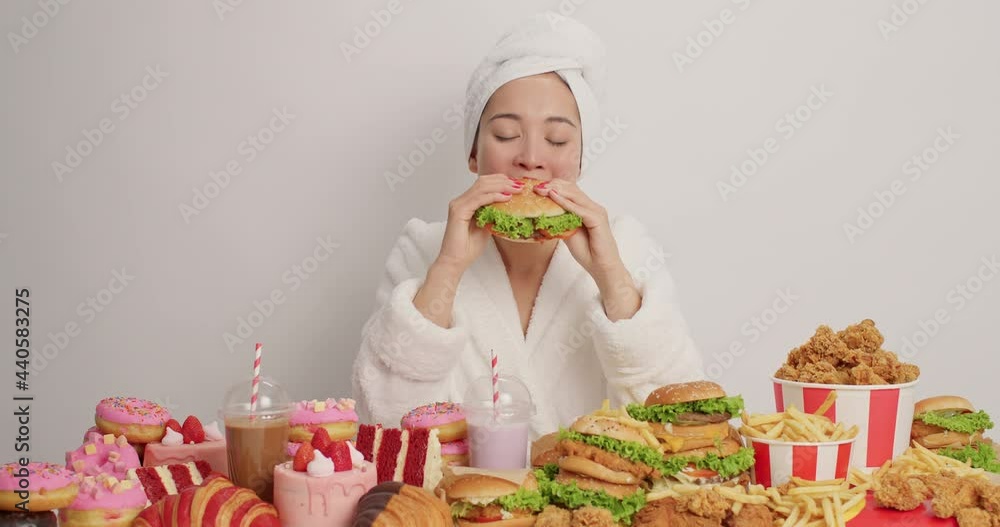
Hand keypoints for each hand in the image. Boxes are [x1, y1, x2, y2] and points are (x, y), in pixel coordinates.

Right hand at [436, 174, 523, 272]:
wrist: (454, 262)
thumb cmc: (468, 248)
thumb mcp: (486, 227)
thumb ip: (493, 215)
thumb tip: (508, 207)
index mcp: (466, 202)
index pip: (484, 184)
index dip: (501, 181)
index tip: (518, 185)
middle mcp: (460, 200)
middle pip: (483, 181)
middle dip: (504, 181)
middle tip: (520, 185)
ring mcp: (458, 205)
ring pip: (482, 187)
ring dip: (502, 186)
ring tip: (517, 189)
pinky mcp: (458, 211)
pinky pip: (479, 199)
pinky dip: (494, 196)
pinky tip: (506, 198)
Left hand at [534, 180, 640, 320]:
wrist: (601, 267)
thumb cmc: (587, 252)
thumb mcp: (568, 232)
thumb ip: (560, 221)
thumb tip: (544, 214)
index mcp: (587, 208)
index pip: (570, 190)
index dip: (554, 186)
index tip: (537, 186)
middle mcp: (593, 207)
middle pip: (572, 189)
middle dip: (553, 185)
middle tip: (536, 186)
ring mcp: (597, 212)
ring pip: (575, 195)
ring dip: (557, 191)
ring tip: (541, 189)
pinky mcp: (597, 219)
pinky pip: (579, 209)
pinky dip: (565, 202)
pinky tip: (553, 197)